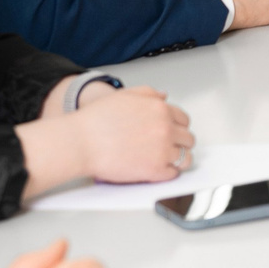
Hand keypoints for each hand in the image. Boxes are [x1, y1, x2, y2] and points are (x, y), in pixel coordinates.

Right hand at [20, 80, 193, 196]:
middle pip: (188, 139)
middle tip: (168, 147)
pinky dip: (168, 173)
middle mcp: (165, 128)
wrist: (80, 142)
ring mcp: (162, 150)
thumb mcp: (124, 96)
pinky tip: (158, 170)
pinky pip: (173, 174)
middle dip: (179, 143)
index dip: (177, 127)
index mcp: (160, 109)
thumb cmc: (96, 120)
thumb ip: (148, 94)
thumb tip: (164, 96)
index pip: (184, 120)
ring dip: (178, 159)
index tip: (173, 132)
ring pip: (185, 158)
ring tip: (166, 161)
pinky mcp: (155, 170)